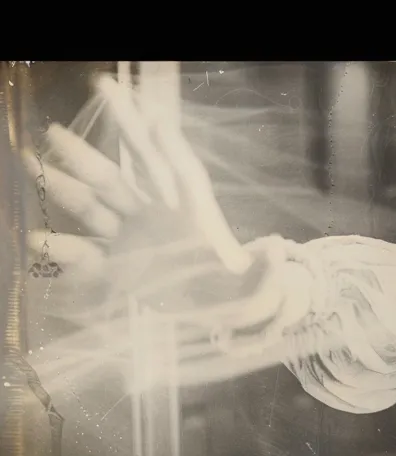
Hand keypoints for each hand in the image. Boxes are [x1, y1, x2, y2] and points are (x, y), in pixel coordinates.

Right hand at [23, 74, 282, 328]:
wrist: (222, 312)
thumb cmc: (245, 293)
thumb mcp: (259, 285)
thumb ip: (266, 268)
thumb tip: (278, 249)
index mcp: (199, 217)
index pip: (183, 176)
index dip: (170, 149)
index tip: (155, 119)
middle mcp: (162, 218)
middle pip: (127, 174)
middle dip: (95, 151)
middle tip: (64, 122)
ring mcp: (135, 237)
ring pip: (96, 205)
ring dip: (66, 186)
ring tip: (33, 163)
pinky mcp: (118, 265)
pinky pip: (85, 253)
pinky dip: (63, 249)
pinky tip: (36, 241)